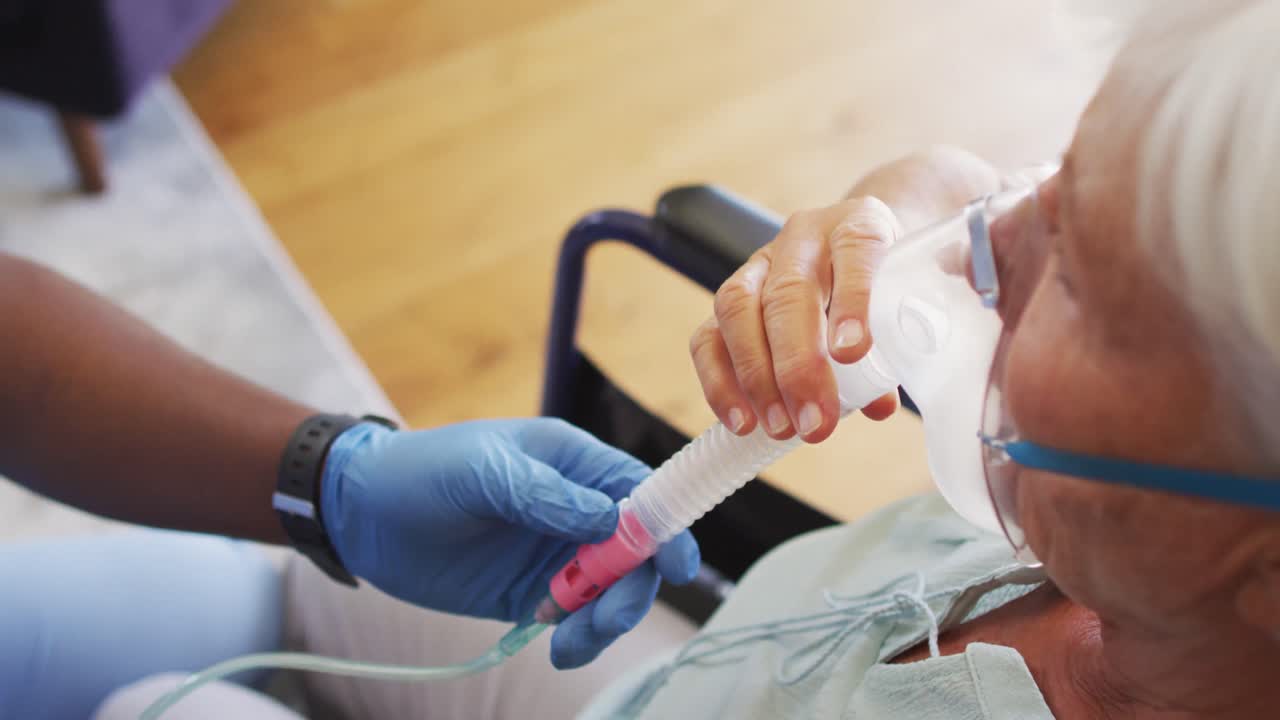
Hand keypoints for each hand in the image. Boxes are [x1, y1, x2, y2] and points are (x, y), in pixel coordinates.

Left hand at [319, 418, 699, 668]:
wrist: (361, 513)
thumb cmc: (422, 471)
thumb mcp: (483, 470)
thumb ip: (544, 494)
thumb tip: (609, 521)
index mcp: (574, 464)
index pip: (641, 492)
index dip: (668, 526)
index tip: (678, 564)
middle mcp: (575, 509)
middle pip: (635, 553)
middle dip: (634, 587)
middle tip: (607, 616)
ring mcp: (555, 553)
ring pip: (609, 593)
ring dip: (605, 620)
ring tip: (570, 642)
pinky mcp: (531, 593)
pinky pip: (572, 619)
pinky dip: (577, 638)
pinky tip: (557, 648)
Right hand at [690, 146, 1000, 444]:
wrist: (861, 251)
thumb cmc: (892, 283)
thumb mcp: (910, 300)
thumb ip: (900, 346)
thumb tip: (878, 405)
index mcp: (859, 224)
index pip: (856, 250)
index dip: (853, 300)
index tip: (851, 354)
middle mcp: (802, 239)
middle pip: (787, 291)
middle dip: (797, 364)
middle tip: (816, 423)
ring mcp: (758, 266)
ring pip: (737, 308)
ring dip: (754, 375)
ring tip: (779, 427)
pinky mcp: (730, 299)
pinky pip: (708, 336)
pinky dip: (720, 382)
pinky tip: (742, 421)